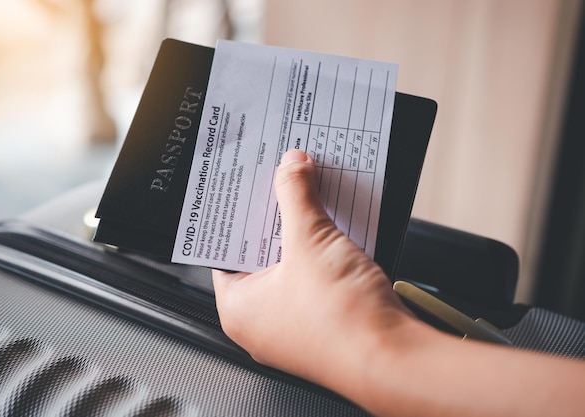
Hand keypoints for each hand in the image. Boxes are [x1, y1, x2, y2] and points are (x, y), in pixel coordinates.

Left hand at [212, 149, 412, 388]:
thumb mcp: (309, 240)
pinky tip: (339, 225)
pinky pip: (319, 275)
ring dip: (306, 230)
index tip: (249, 185)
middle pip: (262, 252)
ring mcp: (297, 322)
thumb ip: (296, 196)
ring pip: (295, 263)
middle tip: (283, 180)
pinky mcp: (328, 320)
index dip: (239, 212)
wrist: (397, 360)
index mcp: (239, 308)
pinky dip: (327, 250)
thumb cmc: (342, 322)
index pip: (226, 248)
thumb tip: (290, 167)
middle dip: (278, 215)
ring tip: (312, 195)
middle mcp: (263, 320)